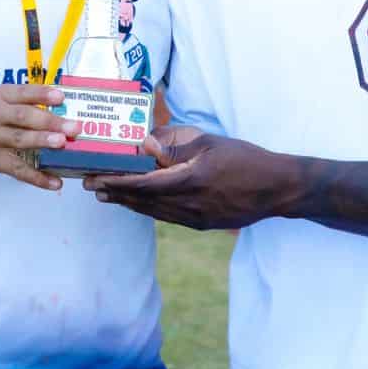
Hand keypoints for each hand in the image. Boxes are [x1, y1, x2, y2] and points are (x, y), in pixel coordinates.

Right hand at [0, 83, 80, 190]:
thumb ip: (24, 105)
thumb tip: (63, 114)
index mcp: (0, 97)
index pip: (23, 92)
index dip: (42, 94)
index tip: (61, 97)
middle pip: (23, 116)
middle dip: (50, 121)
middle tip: (73, 127)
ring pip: (20, 140)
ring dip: (42, 142)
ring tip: (62, 144)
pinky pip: (17, 168)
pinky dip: (37, 177)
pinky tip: (54, 182)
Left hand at [83, 125, 296, 229]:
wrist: (277, 189)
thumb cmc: (247, 159)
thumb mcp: (212, 144)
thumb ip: (177, 147)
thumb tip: (145, 144)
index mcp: (191, 180)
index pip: (144, 183)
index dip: (116, 182)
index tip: (95, 178)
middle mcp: (190, 204)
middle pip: (143, 200)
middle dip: (115, 193)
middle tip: (90, 187)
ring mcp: (196, 218)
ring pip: (153, 212)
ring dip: (128, 204)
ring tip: (106, 197)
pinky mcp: (203, 224)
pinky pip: (168, 217)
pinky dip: (148, 210)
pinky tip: (138, 205)